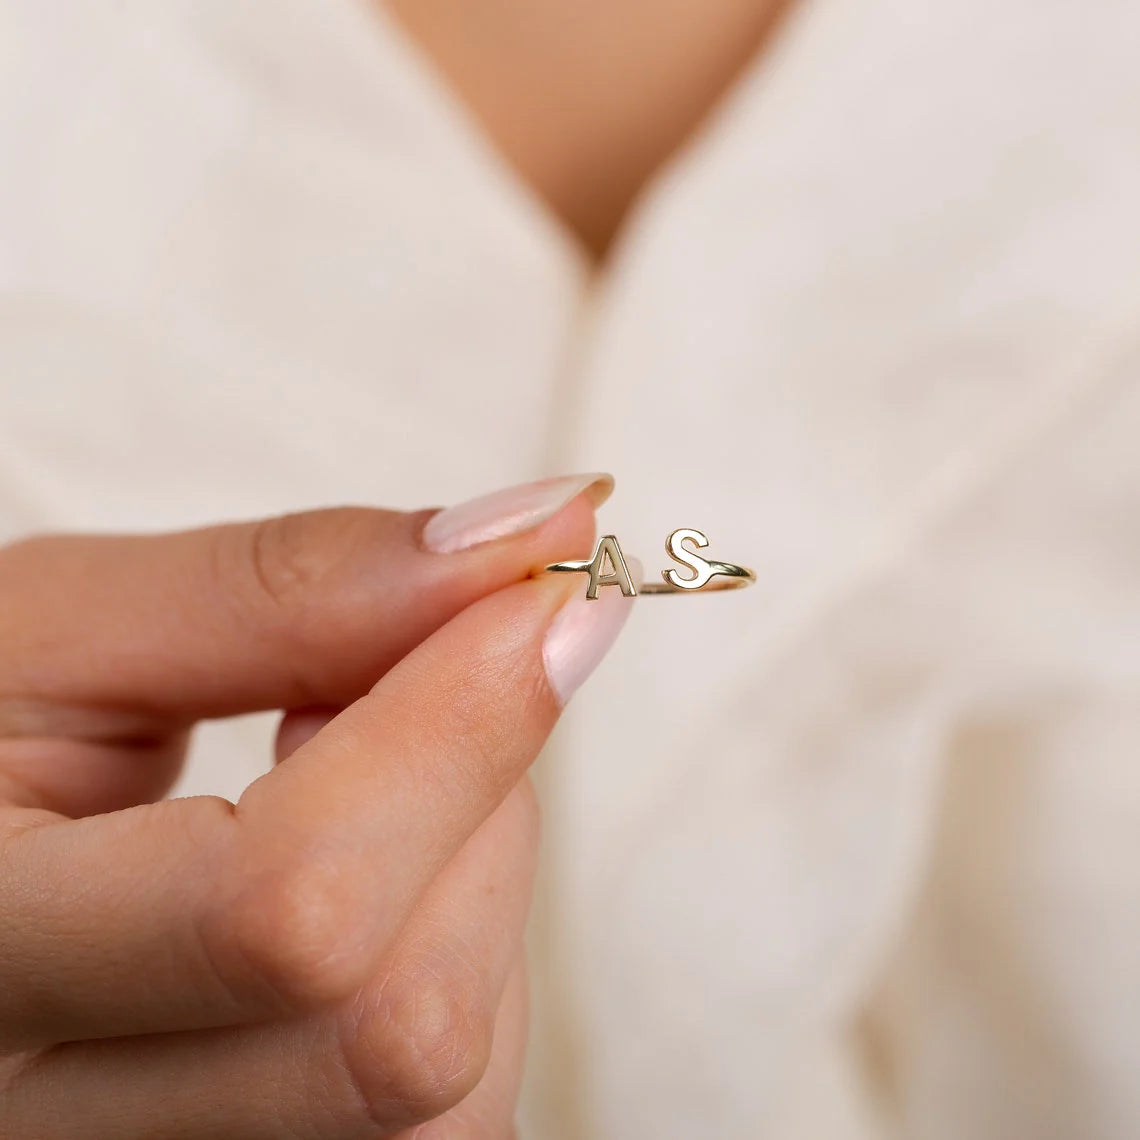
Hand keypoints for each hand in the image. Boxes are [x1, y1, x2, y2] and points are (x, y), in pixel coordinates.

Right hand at [0, 474, 629, 1138]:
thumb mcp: (60, 628)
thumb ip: (283, 587)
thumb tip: (518, 550)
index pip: (290, 911)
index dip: (457, 734)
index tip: (542, 596)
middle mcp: (63, 1136)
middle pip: (403, 1018)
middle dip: (466, 802)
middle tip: (384, 690)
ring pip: (451, 1075)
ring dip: (470, 875)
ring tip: (351, 783)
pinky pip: (458, 1107)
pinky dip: (463, 945)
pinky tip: (370, 879)